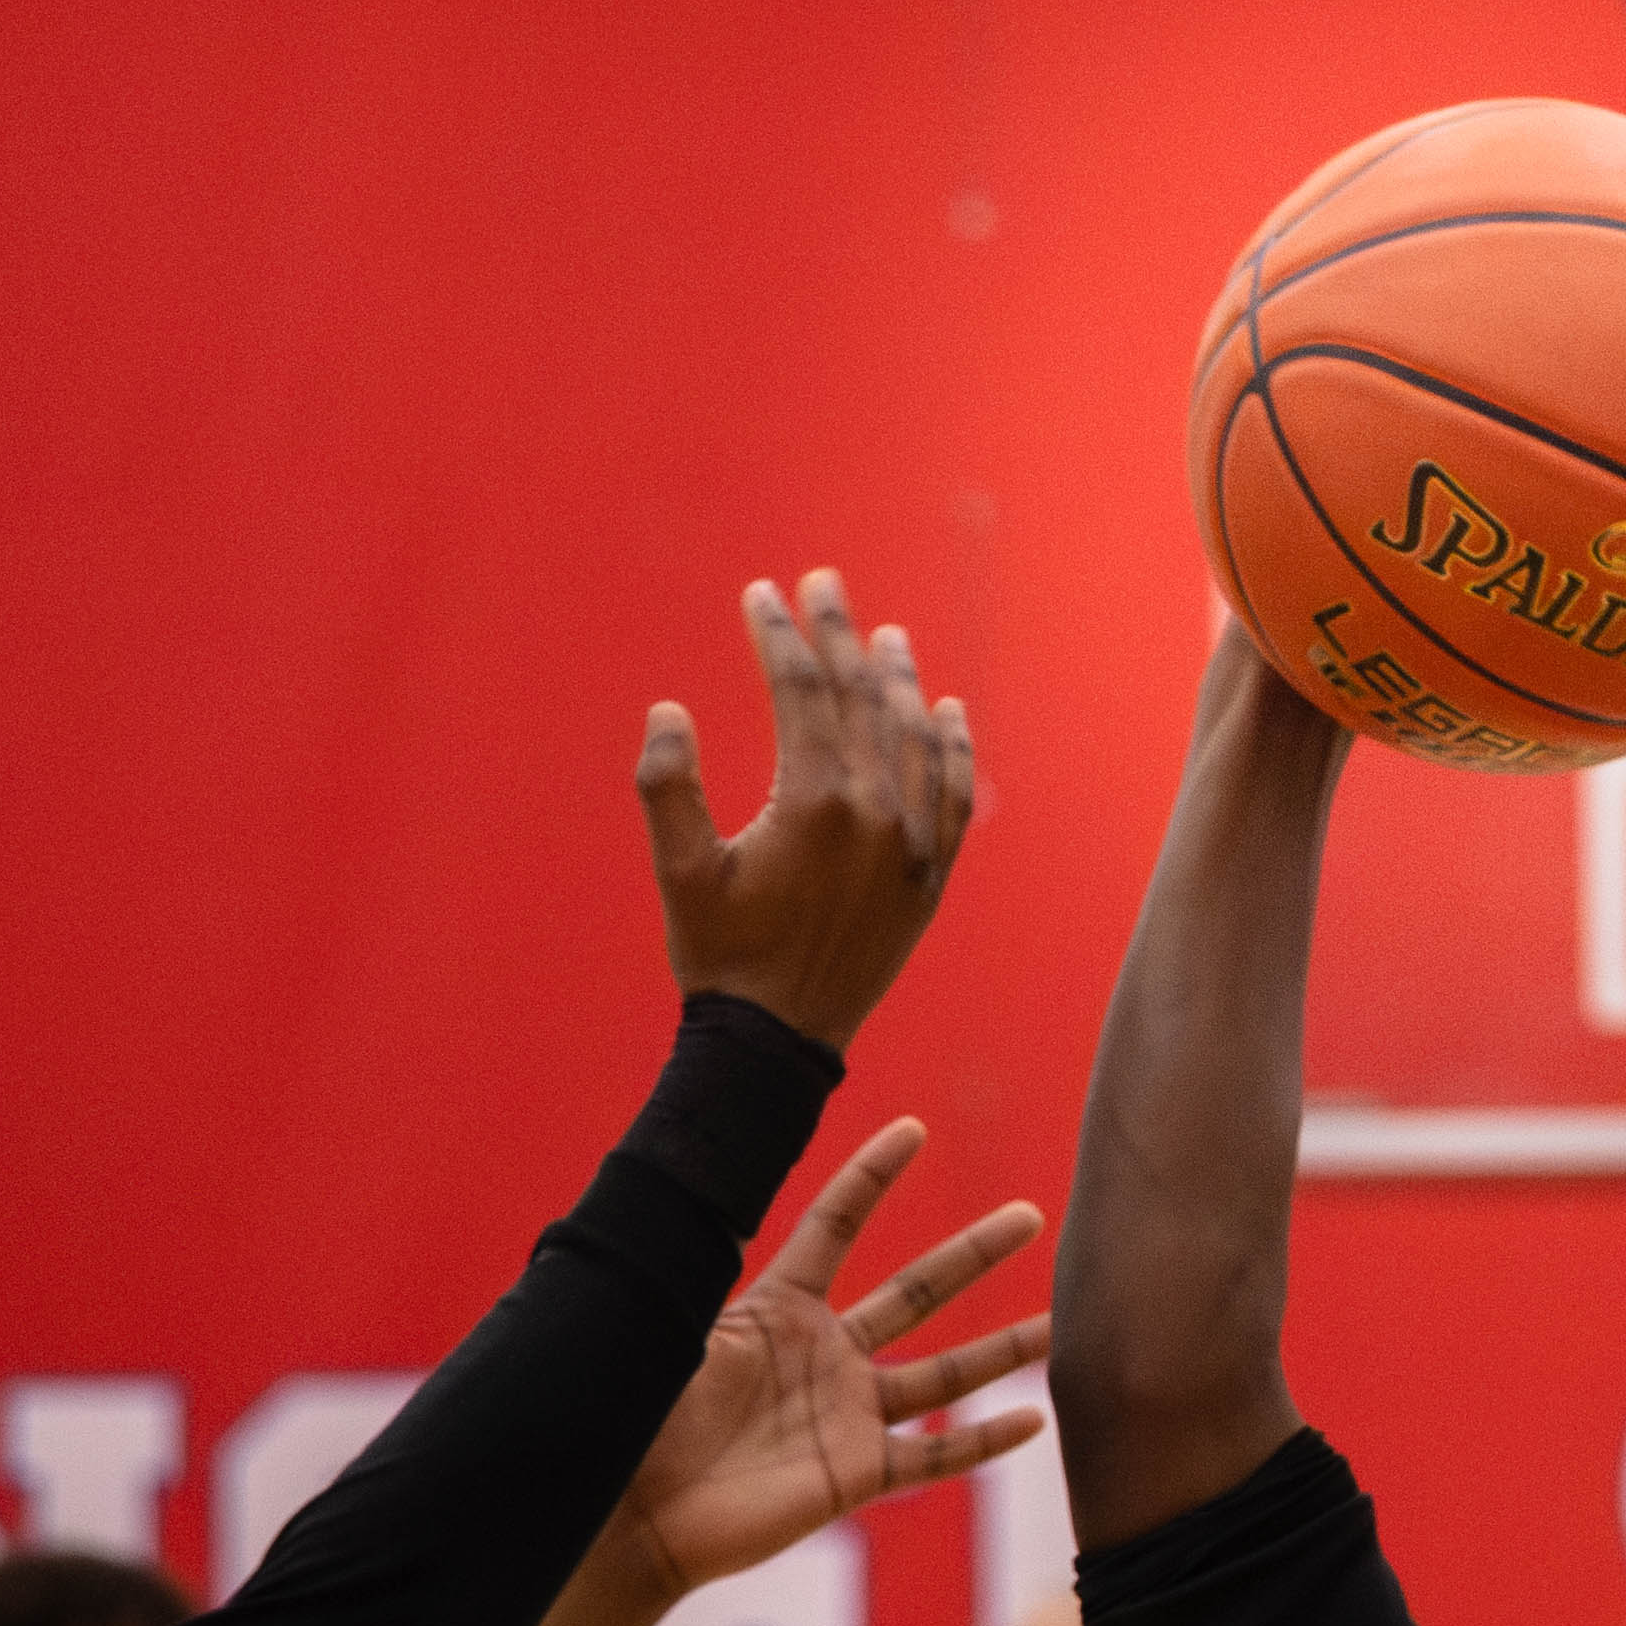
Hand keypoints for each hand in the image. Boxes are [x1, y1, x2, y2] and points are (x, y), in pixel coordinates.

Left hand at [514, 1120, 1046, 1625]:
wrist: (640, 1520)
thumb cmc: (639, 1425)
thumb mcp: (671, 1337)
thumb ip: (698, 1280)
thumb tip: (688, 1205)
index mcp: (776, 1311)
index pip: (835, 1228)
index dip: (871, 1179)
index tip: (914, 1129)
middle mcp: (824, 1357)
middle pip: (914, 1292)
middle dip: (973, 1254)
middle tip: (1029, 1216)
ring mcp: (847, 1415)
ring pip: (944, 1375)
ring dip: (1003, 1349)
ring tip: (1062, 1322)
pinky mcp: (856, 1474)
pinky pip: (934, 1455)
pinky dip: (984, 1441)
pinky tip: (1035, 1420)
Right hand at [639, 576, 977, 1049]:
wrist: (779, 1044)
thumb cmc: (721, 957)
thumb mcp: (680, 873)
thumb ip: (668, 789)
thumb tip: (668, 709)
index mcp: (813, 800)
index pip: (801, 690)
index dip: (779, 634)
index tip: (763, 593)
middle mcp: (876, 812)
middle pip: (860, 697)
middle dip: (839, 634)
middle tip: (823, 581)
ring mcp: (913, 844)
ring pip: (914, 736)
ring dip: (898, 679)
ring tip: (885, 633)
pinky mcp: (932, 876)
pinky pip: (957, 796)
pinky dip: (955, 749)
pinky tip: (950, 711)